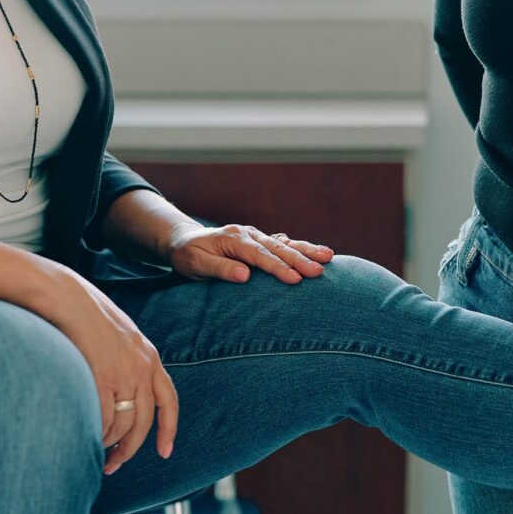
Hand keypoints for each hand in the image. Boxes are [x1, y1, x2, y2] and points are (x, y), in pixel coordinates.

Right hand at [41, 268, 179, 471]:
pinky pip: (105, 420)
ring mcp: (124, 374)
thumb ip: (126, 359)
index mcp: (149, 357)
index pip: (168, 400)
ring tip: (97, 453)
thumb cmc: (84, 313)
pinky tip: (88, 438)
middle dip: (131, 449)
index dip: (168, 429)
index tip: (165, 451)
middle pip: (144, 422)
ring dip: (110, 445)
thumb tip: (120, 389)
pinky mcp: (103, 378)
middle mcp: (142, 367)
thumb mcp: (118, 335)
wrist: (66, 297)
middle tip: (115, 464)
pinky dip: (98, 434)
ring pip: (124, 426)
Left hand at [167, 223, 335, 285]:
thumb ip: (219, 268)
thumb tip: (245, 276)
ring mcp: (256, 236)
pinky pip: (283, 244)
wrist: (184, 241)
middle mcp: (248, 234)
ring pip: (285, 242)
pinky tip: (319, 252)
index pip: (259, 255)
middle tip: (319, 271)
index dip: (277, 267)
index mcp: (233, 239)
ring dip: (306, 250)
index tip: (294, 279)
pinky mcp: (260, 241)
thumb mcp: (195, 263)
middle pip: (278, 247)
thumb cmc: (188, 255)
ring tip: (329, 256)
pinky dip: (301, 248)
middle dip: (300, 259)